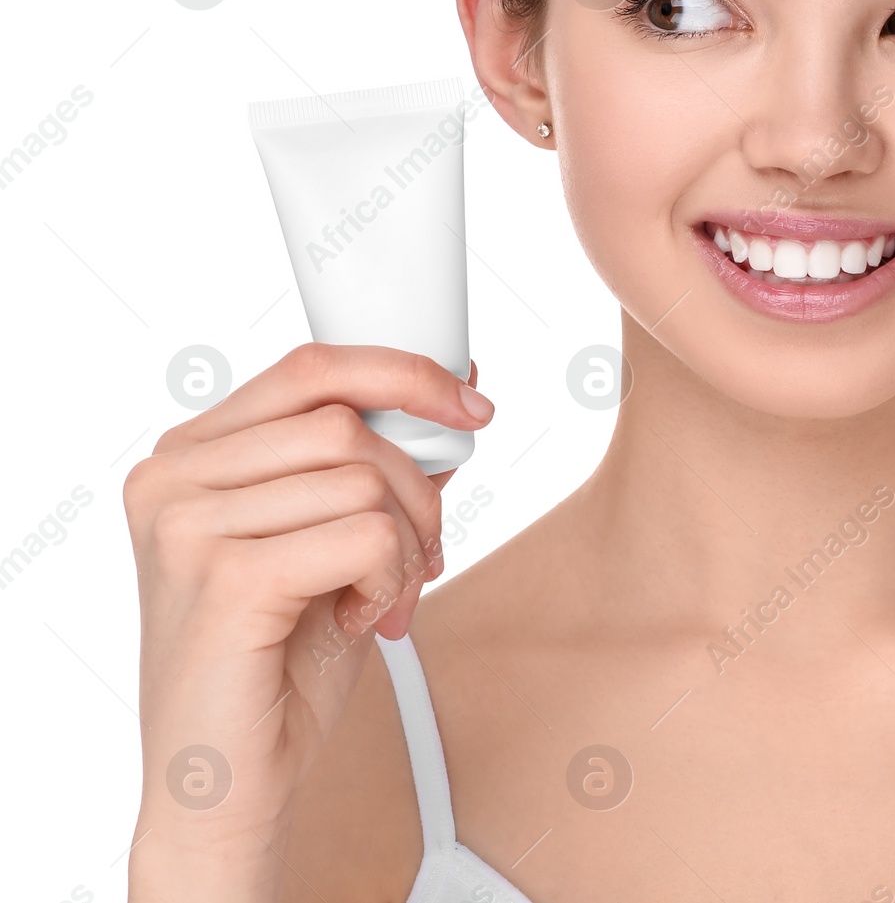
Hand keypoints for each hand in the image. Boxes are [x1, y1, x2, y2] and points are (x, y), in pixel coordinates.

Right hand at [122, 344, 492, 894]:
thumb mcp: (327, 535)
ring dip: (405, 543)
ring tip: (383, 597)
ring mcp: (188, 527)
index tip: (470, 406)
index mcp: (189, 455)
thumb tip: (455, 386)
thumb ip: (368, 462)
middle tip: (422, 554)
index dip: (404, 372)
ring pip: (362, 478)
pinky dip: (390, 579)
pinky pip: (365, 535)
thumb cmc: (277, 659)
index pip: (311, 367)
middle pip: (347, 423)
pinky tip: (362, 619)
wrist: (228, 778)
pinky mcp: (224, 579)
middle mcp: (172, 479)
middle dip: (417, 488)